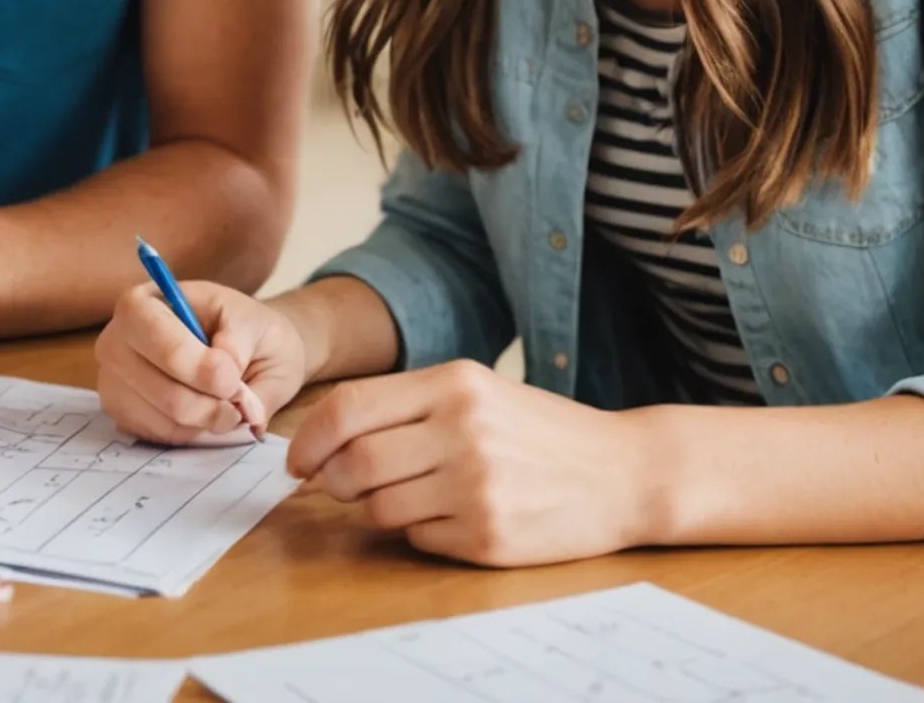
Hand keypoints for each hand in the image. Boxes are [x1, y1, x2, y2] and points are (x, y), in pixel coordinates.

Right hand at [95, 280, 304, 444]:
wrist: (242, 352)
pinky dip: (194, 434)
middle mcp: (116, 341)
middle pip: (161, 390)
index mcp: (144, 303)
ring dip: (207, 421)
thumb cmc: (245, 332)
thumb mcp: (257, 324)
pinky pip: (161, 437)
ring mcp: (113, 382)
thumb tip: (228, 383)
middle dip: (210, 405)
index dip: (198, 366)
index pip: (156, 337)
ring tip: (228, 407)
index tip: (233, 379)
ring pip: (165, 420)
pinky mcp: (122, 415)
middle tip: (239, 403)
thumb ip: (241, 345)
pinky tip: (204, 413)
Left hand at [287, 359, 655, 566]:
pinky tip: (451, 516)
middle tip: (342, 485)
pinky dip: (419, 532)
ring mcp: (476, 487)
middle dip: (334, 481)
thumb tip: (323, 440)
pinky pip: (418, 539)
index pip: (347, 409)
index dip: (309, 440)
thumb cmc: (539, 431)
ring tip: (407, 497)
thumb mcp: (478, 392)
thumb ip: (406, 407)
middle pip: (353, 464)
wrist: (624, 473)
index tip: (298, 460)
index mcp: (454, 385)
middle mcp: (462, 432)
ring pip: (378, 508)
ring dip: (376, 508)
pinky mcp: (488, 537)